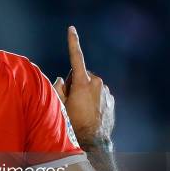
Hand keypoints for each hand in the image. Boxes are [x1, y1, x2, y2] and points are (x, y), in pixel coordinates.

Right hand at [53, 26, 114, 147]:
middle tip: (70, 102)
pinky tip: (90, 113)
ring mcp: (106, 91)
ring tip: (81, 110)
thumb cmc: (73, 124)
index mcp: (83, 83)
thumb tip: (62, 79)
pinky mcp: (111, 99)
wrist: (94, 142)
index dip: (72, 42)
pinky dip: (93, 100)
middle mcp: (97, 83)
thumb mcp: (59, 106)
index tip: (71, 28)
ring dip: (84, 92)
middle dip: (75, 83)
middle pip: (81, 75)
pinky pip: (98, 94)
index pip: (76, 58)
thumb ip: (58, 89)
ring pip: (90, 85)